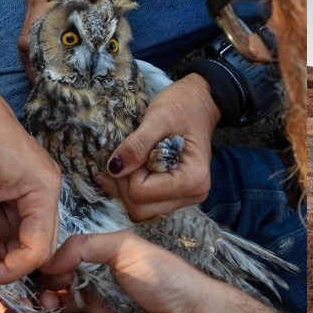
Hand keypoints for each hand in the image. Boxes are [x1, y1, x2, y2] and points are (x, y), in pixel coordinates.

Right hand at [18, 0, 134, 79]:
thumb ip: (104, 20)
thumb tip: (98, 54)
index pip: (35, 36)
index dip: (41, 63)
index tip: (51, 84)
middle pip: (26, 40)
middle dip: (38, 67)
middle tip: (53, 90)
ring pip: (29, 35)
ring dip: (40, 58)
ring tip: (53, 81)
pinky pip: (36, 26)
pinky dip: (44, 45)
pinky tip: (56, 61)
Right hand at [38, 232, 303, 312]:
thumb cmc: (166, 278)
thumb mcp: (125, 247)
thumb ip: (85, 246)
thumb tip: (50, 259)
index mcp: (109, 272)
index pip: (68, 275)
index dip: (51, 277)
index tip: (41, 277)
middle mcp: (106, 299)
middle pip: (63, 304)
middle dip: (47, 303)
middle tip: (44, 302)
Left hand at [96, 74, 220, 220]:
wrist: (199, 103)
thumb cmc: (182, 106)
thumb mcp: (158, 118)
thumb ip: (137, 144)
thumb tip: (114, 169)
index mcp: (193, 180)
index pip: (141, 193)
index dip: (129, 172)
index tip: (136, 148)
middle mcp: (193, 195)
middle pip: (140, 209)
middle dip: (125, 184)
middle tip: (128, 155)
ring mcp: (185, 198)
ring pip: (140, 210)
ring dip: (126, 187)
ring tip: (129, 160)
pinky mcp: (175, 196)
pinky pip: (145, 204)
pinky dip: (130, 189)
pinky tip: (126, 169)